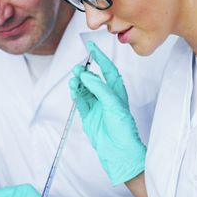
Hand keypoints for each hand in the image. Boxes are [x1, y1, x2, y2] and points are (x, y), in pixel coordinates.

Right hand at [69, 41, 146, 184]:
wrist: (119, 150)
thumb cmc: (123, 129)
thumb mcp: (113, 103)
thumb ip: (98, 87)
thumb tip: (85, 75)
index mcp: (117, 91)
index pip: (108, 69)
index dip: (100, 58)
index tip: (91, 46)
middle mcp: (106, 97)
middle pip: (93, 79)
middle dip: (85, 72)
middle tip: (78, 68)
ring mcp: (96, 106)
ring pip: (84, 89)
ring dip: (78, 83)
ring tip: (74, 79)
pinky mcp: (88, 115)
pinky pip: (80, 101)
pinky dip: (75, 94)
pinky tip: (73, 88)